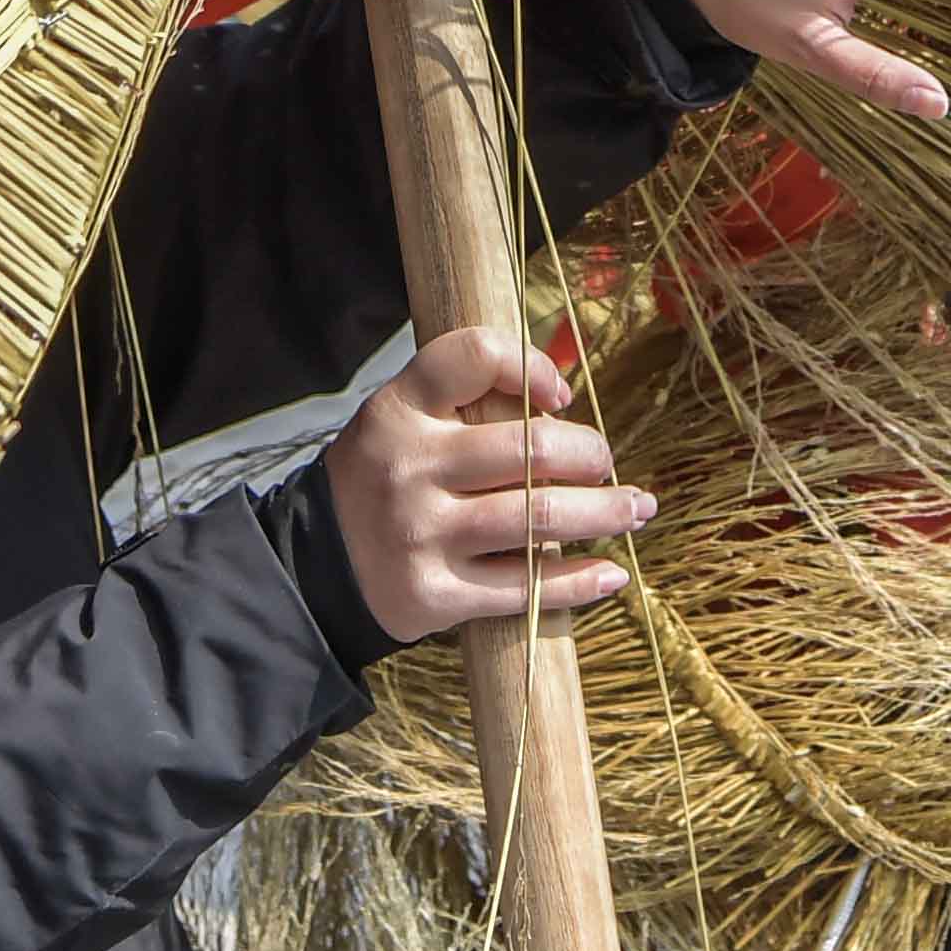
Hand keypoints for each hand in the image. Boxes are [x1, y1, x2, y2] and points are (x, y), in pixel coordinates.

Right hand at [329, 327, 638, 634]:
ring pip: (539, 519)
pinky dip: (579, 582)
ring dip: (604, 514)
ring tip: (635, 509)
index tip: (562, 394)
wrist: (315, 567)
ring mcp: (420, 534)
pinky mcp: (433, 594)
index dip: (530, 365)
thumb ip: (463, 403)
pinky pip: (524, 587)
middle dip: (591, 456)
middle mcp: (408, 468)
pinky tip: (610, 574)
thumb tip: (562, 399)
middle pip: (530, 449)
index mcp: (398, 411)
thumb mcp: (400, 423)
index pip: (472, 356)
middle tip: (610, 465)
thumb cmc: (383, 482)